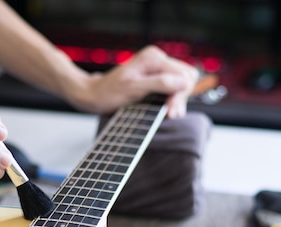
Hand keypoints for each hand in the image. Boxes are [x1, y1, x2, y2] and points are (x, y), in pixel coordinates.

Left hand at [71, 45, 198, 117]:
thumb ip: (159, 84)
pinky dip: (173, 97)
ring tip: (170, 114)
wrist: (94, 94)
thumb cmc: (109, 93)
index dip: (180, 95)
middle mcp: (157, 58)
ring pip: (182, 81)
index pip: (183, 75)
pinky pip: (173, 85)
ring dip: (178, 99)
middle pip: (186, 76)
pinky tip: (167, 108)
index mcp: (153, 58)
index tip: (171, 112)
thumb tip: (183, 82)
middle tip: (171, 114)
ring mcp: (156, 66)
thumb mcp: (134, 89)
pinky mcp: (155, 75)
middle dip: (181, 96)